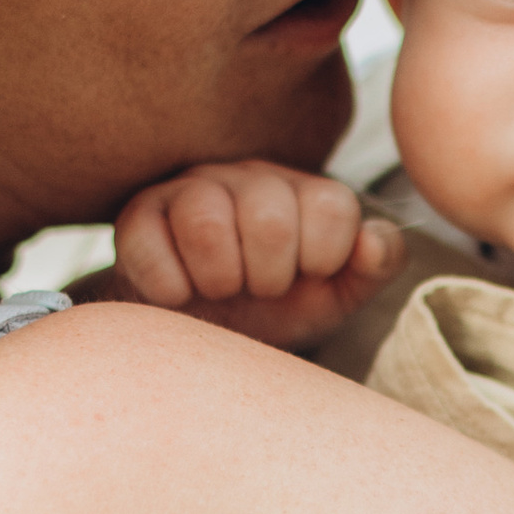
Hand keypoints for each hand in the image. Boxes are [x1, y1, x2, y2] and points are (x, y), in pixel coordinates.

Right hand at [112, 162, 403, 352]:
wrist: (201, 336)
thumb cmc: (276, 309)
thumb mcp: (337, 295)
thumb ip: (376, 264)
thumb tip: (374, 240)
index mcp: (303, 191)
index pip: (332, 207)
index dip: (321, 259)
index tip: (304, 278)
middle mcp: (248, 177)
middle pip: (269, 216)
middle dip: (268, 277)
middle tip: (256, 290)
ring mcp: (189, 190)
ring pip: (205, 222)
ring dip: (218, 280)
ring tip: (218, 291)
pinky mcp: (137, 217)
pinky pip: (148, 244)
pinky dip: (169, 287)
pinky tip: (178, 296)